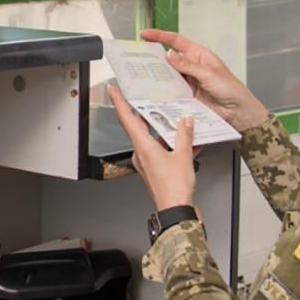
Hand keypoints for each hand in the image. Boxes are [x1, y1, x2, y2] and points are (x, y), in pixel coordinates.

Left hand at [108, 85, 197, 210]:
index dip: (119, 102)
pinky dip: (169, 143)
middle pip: (138, 127)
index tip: (113, 90)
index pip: (127, 118)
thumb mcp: (183, 156)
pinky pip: (158, 149)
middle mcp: (140, 153)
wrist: (175, 210)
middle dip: (144, 112)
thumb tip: (185, 122)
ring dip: (161, 129)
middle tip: (148, 98)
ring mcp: (146, 161)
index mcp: (143, 147)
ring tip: (175, 120)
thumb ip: (184, 136)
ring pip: (150, 138)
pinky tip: (183, 141)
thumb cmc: (174, 188)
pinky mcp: (153, 168)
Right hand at [140, 29, 269, 131]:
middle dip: (154, 56)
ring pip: (167, 75)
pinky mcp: (185, 95)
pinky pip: (170, 90)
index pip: (176, 41)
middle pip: (168, 58)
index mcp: (199, 55)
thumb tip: (170, 55)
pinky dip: (162, 90)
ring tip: (142, 74)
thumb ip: (188, 65)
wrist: (237, 112)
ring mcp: (187, 81)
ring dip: (156, 75)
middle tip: (138, 57)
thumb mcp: (209, 74)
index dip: (160, 36)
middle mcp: (191, 66)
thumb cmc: (231, 89)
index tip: (145, 35)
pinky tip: (154, 91)